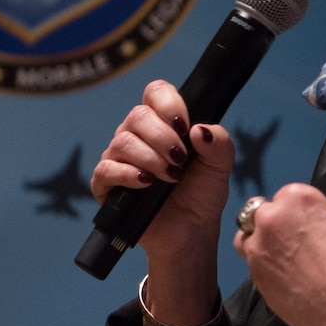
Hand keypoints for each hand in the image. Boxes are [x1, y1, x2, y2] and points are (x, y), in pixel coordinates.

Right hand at [90, 80, 234, 261]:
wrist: (191, 232)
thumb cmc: (202, 195)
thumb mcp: (220, 167)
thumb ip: (219, 143)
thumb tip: (198, 129)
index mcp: (163, 123)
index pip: (156, 92)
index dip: (168, 103)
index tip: (185, 126)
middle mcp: (137, 135)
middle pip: (138, 115)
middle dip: (163, 137)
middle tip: (181, 160)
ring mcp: (119, 157)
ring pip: (123, 140)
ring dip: (151, 159)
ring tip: (170, 177)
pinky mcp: (106, 184)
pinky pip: (106, 168)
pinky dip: (128, 174)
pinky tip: (146, 183)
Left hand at [231, 183, 325, 325]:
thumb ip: (310, 222)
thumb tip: (301, 231)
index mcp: (297, 197)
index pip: (285, 197)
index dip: (294, 215)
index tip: (306, 230)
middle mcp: (271, 216)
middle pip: (259, 213)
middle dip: (272, 227)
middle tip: (291, 247)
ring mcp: (257, 246)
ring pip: (247, 239)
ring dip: (261, 247)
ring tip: (284, 265)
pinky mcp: (253, 274)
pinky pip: (253, 265)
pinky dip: (265, 270)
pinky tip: (285, 284)